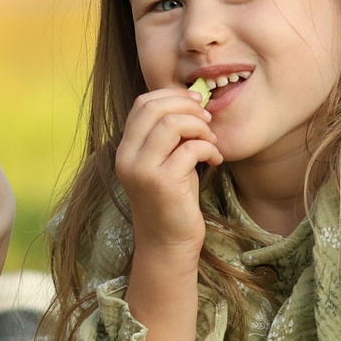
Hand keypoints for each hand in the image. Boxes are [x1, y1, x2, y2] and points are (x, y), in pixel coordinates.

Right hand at [115, 87, 220, 260]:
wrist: (168, 244)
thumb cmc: (172, 202)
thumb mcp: (165, 162)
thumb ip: (169, 136)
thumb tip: (191, 103)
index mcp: (125, 149)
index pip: (142, 104)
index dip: (172, 96)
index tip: (196, 102)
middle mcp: (127, 158)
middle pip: (155, 108)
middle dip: (188, 106)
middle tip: (207, 119)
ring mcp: (142, 170)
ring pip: (172, 124)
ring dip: (200, 127)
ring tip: (211, 141)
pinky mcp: (163, 183)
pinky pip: (191, 148)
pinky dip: (209, 149)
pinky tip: (215, 160)